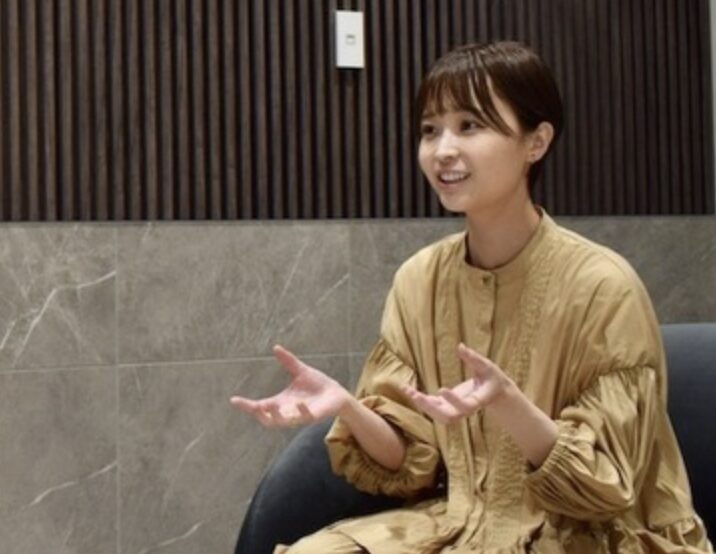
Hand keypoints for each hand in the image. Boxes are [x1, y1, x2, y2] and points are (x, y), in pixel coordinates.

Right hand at [230, 345, 351, 426]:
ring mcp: (300, 416)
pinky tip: (300, 402)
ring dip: (276, 416)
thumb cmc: (317, 384)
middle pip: (268, 420)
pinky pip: (305, 418)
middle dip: (260, 415)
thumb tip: (276, 347)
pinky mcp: (313, 417)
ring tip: (270, 404)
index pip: (260, 407)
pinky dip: (301, 411)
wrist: (337, 394)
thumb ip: (288, 361)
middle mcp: (288, 412)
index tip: (234, 400)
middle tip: (254, 406)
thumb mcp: (300, 371)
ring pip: (283, 422)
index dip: (246, 406)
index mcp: (281, 402)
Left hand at [402, 343, 512, 423]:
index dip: (453, 400)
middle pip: (448, 417)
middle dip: (431, 408)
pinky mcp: (448, 406)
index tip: (441, 389)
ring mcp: (456, 410)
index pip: (466, 406)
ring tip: (408, 390)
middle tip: (416, 396)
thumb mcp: (487, 367)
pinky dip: (420, 400)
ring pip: (438, 415)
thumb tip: (460, 346)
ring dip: (423, 405)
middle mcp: (466, 410)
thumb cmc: (493, 378)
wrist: (494, 394)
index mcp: (478, 401)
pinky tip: (408, 389)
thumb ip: (474, 358)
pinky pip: (433, 407)